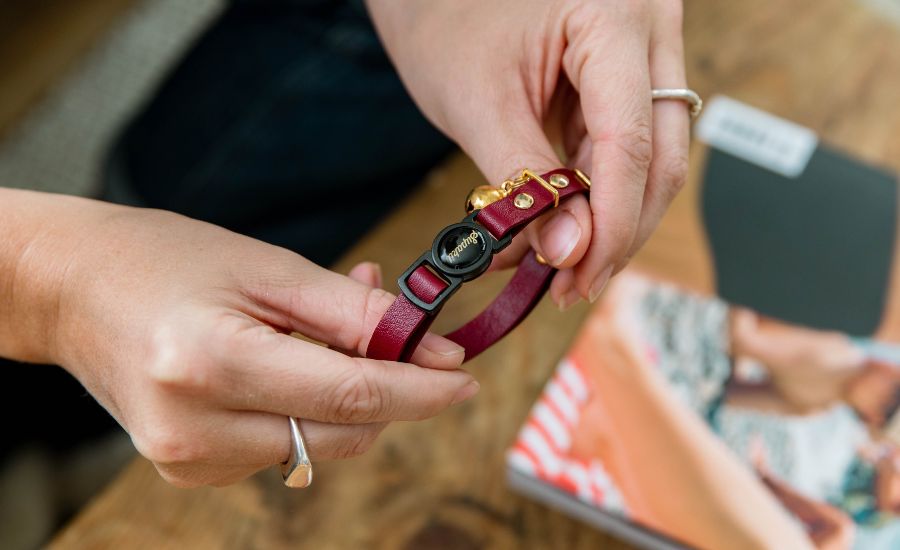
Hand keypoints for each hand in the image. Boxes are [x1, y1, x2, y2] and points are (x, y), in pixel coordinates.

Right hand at [40, 203, 476, 486]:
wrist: (72, 289)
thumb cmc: (167, 259)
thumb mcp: (269, 268)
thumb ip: (356, 314)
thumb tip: (434, 351)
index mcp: (215, 364)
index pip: (352, 395)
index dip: (422, 390)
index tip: (466, 378)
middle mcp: (198, 428)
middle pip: (343, 433)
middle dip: (388, 392)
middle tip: (397, 334)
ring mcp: (189, 459)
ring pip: (317, 446)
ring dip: (343, 398)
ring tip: (317, 333)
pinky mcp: (188, 470)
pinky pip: (281, 450)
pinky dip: (302, 411)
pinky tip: (283, 365)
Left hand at [367, 0, 689, 306]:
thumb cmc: (445, 19)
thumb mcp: (479, 104)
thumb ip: (526, 181)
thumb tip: (570, 253)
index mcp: (614, 15)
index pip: (631, 141)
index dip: (611, 223)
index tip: (580, 276)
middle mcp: (648, 27)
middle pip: (658, 155)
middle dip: (616, 230)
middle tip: (572, 285)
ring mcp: (643, 50)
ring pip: (648, 159)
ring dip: (603, 220)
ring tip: (554, 266)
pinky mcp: (623, 75)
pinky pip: (622, 147)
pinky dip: (591, 193)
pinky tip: (559, 230)